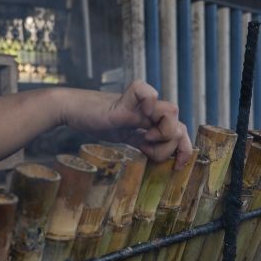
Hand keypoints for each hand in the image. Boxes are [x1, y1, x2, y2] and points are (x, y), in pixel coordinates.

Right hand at [67, 80, 193, 167]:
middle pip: (180, 125)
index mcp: (152, 120)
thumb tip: (164, 159)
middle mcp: (151, 110)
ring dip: (163, 131)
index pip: (181, 132)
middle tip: (150, 150)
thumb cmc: (99, 124)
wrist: (75, 111)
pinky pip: (149, 93)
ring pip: (172, 111)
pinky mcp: (127, 98)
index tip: (178, 166)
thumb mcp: (127, 140)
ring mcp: (140, 104)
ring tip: (144, 137)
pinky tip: (139, 116)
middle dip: (171, 146)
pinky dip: (149, 105)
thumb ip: (145, 145)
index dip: (185, 150)